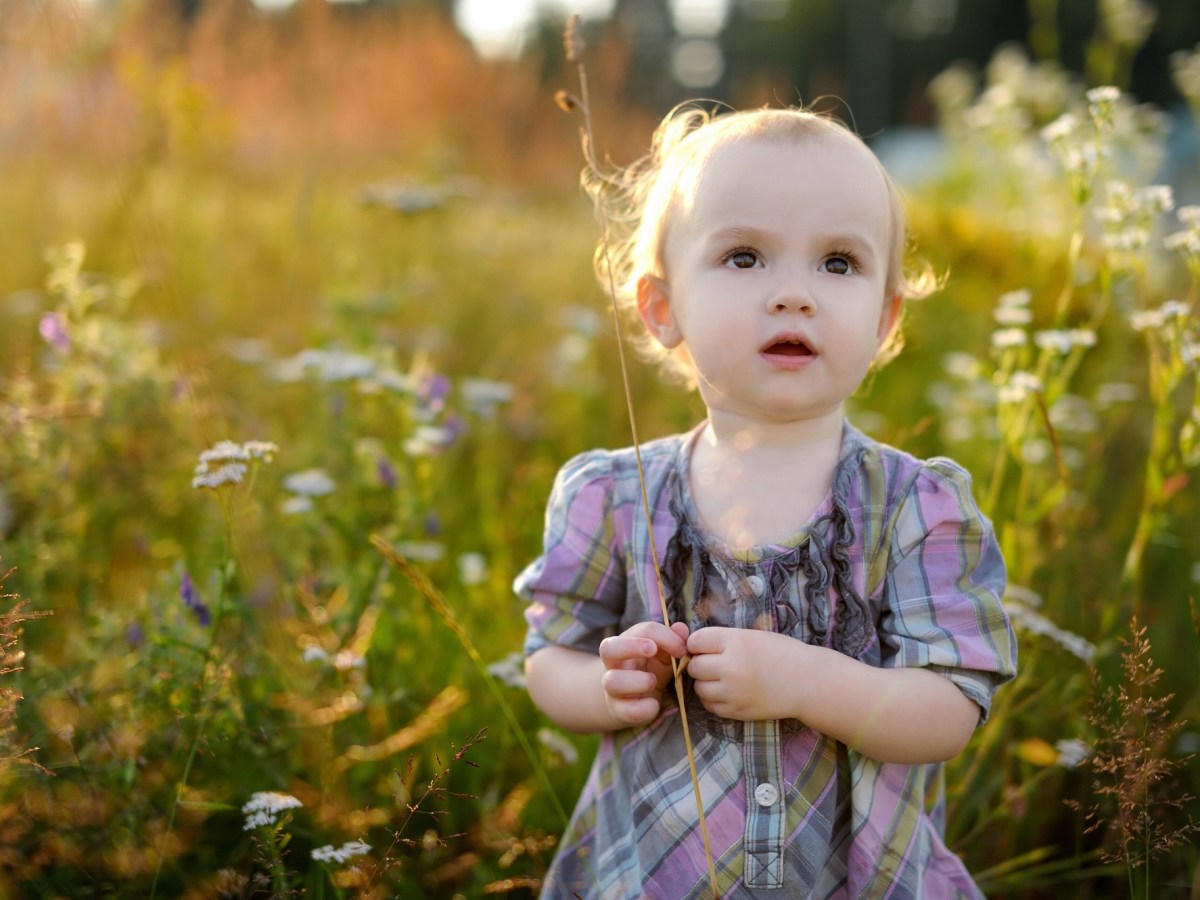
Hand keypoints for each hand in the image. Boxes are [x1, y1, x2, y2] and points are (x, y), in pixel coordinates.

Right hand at [599, 621, 689, 726]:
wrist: (632, 700)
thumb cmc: (650, 670)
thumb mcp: (662, 655)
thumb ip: (673, 641)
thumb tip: (681, 628)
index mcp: (626, 644)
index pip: (641, 630)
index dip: (664, 636)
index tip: (682, 649)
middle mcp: (614, 664)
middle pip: (607, 648)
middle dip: (632, 646)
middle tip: (653, 650)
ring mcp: (613, 688)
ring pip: (612, 681)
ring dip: (637, 680)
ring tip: (653, 682)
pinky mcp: (619, 710)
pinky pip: (627, 710)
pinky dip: (644, 708)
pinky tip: (655, 705)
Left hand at [686, 627, 807, 721]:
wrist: (807, 682)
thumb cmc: (781, 652)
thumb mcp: (751, 636)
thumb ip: (723, 640)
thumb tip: (692, 645)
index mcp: (735, 642)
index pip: (695, 641)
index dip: (696, 644)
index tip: (703, 647)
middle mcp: (730, 667)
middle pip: (694, 666)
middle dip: (699, 664)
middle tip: (713, 663)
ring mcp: (733, 692)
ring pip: (699, 688)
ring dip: (705, 683)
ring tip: (721, 678)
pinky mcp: (738, 711)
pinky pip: (710, 706)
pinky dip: (713, 699)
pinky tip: (727, 692)